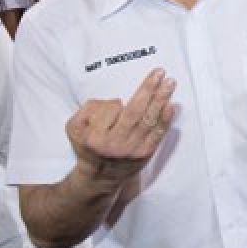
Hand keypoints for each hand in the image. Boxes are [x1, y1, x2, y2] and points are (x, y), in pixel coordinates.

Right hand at [65, 68, 176, 185]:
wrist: (101, 176)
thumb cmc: (89, 145)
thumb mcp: (75, 128)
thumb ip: (88, 109)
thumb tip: (117, 102)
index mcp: (94, 137)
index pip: (111, 110)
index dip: (114, 103)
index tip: (116, 103)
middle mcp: (115, 144)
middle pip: (134, 112)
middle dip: (148, 89)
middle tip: (160, 72)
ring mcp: (133, 150)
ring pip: (148, 120)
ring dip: (161, 99)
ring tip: (170, 82)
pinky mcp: (146, 153)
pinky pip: (158, 133)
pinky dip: (166, 119)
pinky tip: (171, 105)